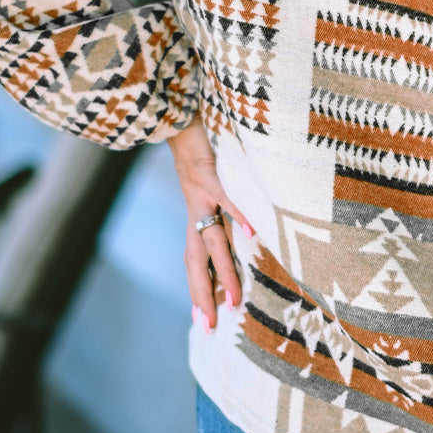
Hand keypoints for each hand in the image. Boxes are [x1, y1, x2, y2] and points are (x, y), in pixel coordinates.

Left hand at [167, 114, 254, 330]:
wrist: (177, 107)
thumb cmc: (203, 140)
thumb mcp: (213, 176)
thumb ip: (227, 200)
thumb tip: (252, 225)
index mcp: (196, 211)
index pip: (194, 259)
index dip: (198, 289)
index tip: (205, 322)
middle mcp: (194, 207)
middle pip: (196, 258)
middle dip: (203, 294)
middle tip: (212, 325)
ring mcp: (199, 191)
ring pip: (212, 237)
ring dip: (223, 269)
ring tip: (235, 296)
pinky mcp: (208, 169)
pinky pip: (226, 195)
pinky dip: (240, 214)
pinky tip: (254, 232)